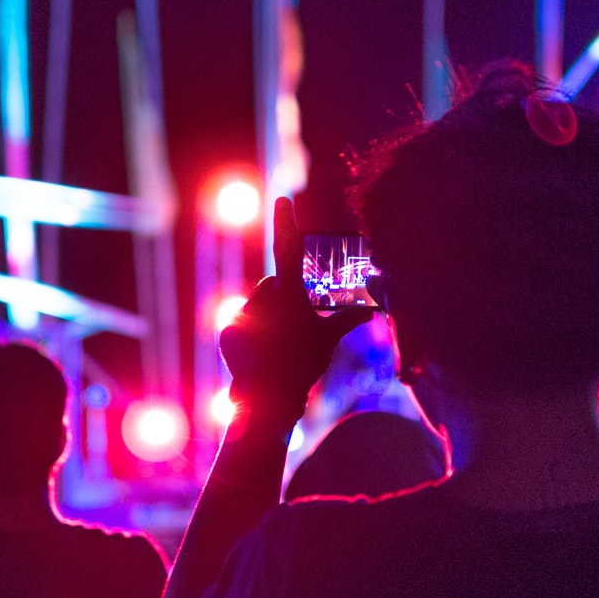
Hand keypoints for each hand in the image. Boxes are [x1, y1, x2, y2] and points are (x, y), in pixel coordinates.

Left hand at [221, 198, 372, 428]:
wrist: (268, 397)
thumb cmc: (303, 364)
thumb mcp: (328, 340)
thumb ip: (347, 320)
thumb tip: (371, 312)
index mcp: (290, 294)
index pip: (289, 250)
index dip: (287, 223)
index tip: (282, 200)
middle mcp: (264, 297)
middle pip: (273, 285)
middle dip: (282, 297)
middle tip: (293, 326)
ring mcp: (242, 312)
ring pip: (256, 305)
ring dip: (266, 316)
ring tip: (276, 346)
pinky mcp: (228, 329)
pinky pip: (240, 322)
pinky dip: (250, 333)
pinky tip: (259, 355)